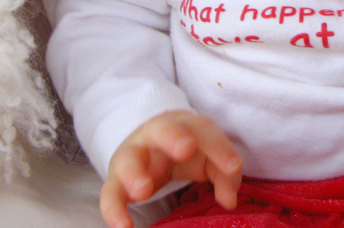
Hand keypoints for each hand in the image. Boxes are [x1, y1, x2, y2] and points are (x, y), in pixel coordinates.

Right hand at [100, 110, 242, 227]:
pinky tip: (123, 226)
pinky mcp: (115, 180)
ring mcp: (133, 155)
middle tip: (185, 149)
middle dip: (173, 137)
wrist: (149, 143)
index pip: (203, 130)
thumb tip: (229, 200)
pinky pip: (110, 193)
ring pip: (128, 159)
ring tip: (144, 191)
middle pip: (162, 129)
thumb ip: (224, 175)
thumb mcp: (208, 158)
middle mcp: (156, 135)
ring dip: (135, 174)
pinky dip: (113, 209)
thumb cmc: (187, 152)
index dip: (219, 147)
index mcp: (185, 126)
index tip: (234, 167)